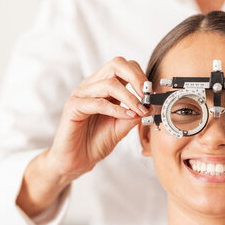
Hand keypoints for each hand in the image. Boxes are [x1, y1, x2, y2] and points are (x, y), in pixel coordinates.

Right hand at [48, 57, 150, 183]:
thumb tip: (150, 106)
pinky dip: (116, 109)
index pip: (124, 66)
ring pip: (109, 83)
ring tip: (140, 111)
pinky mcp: (73, 107)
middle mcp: (92, 86)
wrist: (76, 160)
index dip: (140, 76)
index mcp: (104, 87)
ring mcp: (81, 94)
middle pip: (116, 64)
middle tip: (147, 94)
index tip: (151, 93)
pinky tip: (126, 116)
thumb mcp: (121, 127)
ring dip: (130, 97)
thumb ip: (134, 115)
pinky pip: (98, 102)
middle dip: (136, 77)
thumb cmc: (95, 142)